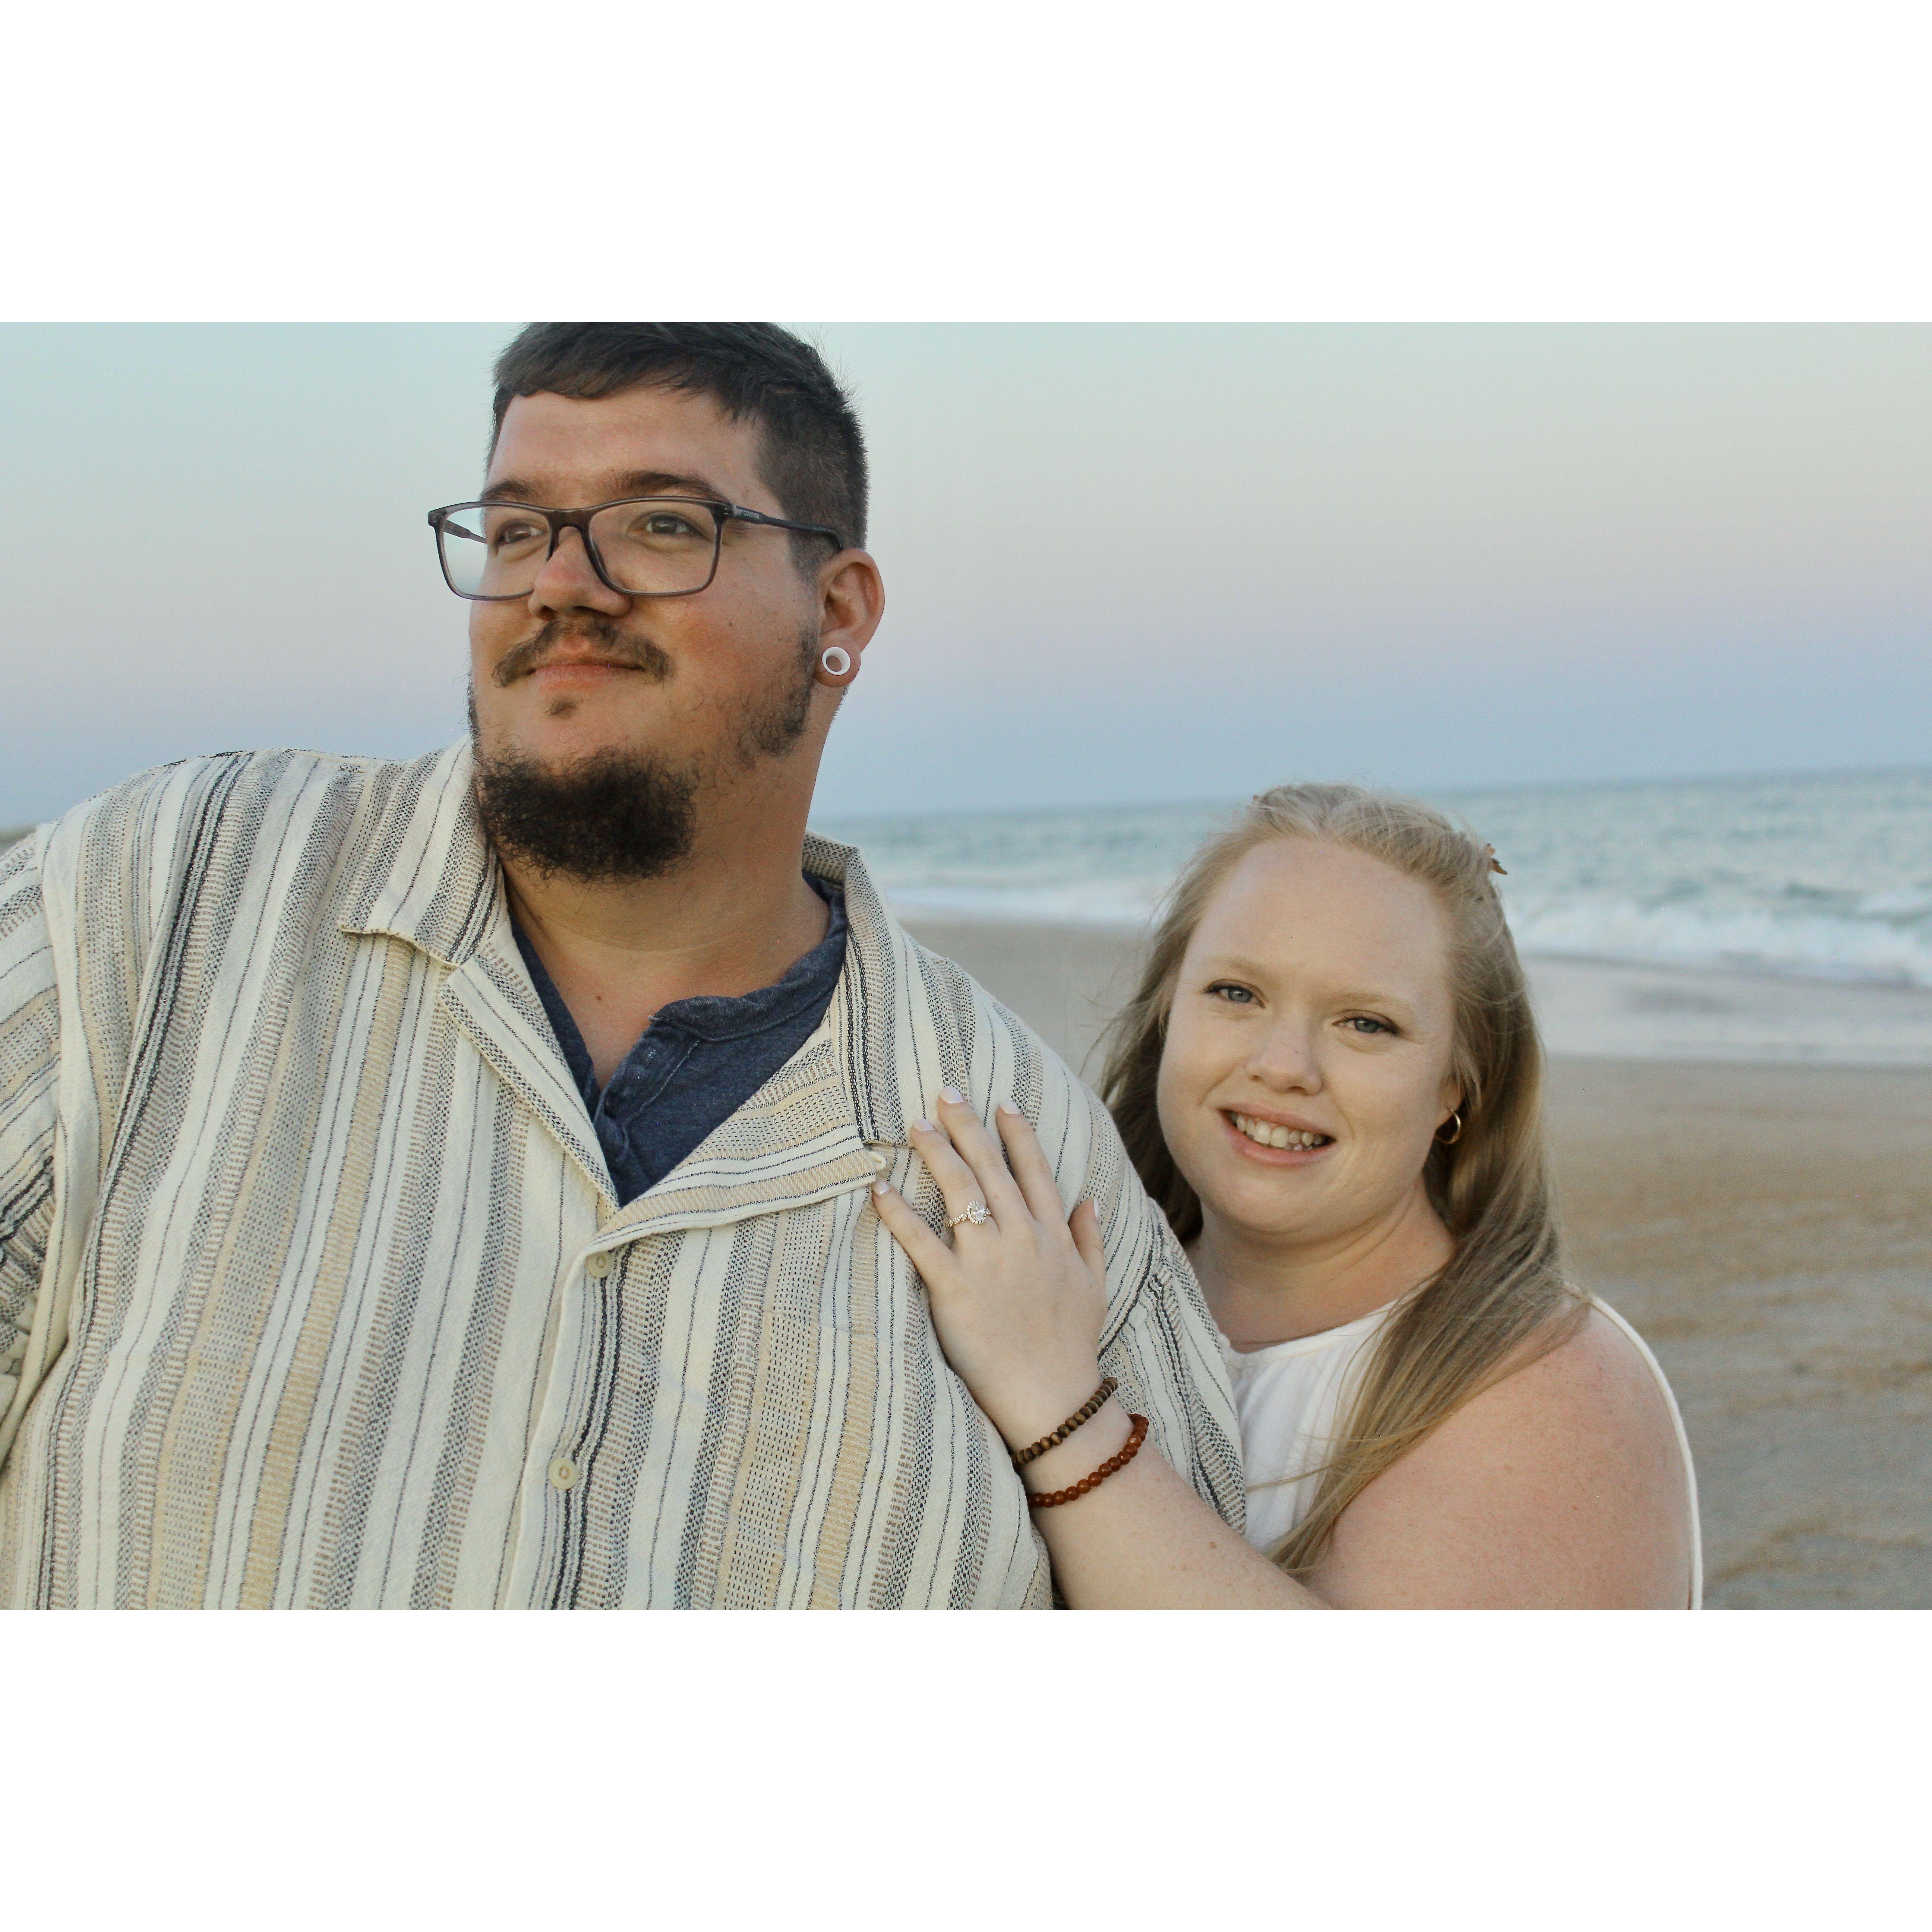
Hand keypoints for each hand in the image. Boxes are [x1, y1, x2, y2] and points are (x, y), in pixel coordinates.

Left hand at [872, 1087, 1108, 1451]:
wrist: (1054, 1396)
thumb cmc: (1071, 1345)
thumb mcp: (1094, 1286)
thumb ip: (1089, 1238)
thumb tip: (1089, 1198)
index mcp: (1052, 1236)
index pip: (1034, 1171)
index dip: (1017, 1134)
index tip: (1002, 1103)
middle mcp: (1021, 1238)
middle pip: (991, 1168)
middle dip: (968, 1126)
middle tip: (945, 1092)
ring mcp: (988, 1260)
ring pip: (960, 1191)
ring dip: (936, 1152)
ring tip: (915, 1125)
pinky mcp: (956, 1288)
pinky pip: (921, 1241)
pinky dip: (898, 1212)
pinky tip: (880, 1187)